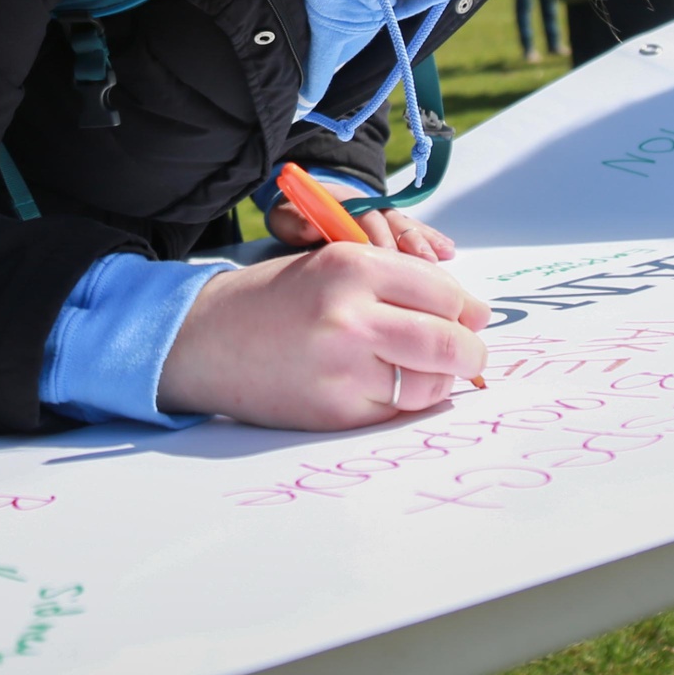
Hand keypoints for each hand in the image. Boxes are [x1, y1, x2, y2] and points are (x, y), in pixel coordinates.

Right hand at [156, 243, 488, 428]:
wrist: (203, 340)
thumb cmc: (271, 298)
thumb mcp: (330, 264)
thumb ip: (395, 281)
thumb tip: (469, 313)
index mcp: (352, 266)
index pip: (444, 292)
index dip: (465, 308)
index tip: (470, 317)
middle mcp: (351, 316)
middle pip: (449, 342)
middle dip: (470, 351)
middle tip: (470, 353)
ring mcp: (344, 369)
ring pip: (430, 383)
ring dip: (440, 380)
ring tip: (426, 370)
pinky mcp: (335, 411)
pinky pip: (398, 410)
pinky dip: (406, 401)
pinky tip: (389, 386)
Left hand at [265, 194, 455, 260]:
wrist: (309, 202)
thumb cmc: (296, 217)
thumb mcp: (286, 217)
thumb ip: (294, 222)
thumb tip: (307, 227)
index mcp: (340, 204)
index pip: (359, 218)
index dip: (373, 237)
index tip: (383, 255)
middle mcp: (366, 207)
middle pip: (389, 224)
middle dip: (405, 242)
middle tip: (422, 262)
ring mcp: (383, 216)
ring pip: (405, 228)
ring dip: (423, 243)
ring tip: (440, 257)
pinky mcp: (394, 226)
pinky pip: (416, 230)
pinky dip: (431, 239)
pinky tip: (447, 250)